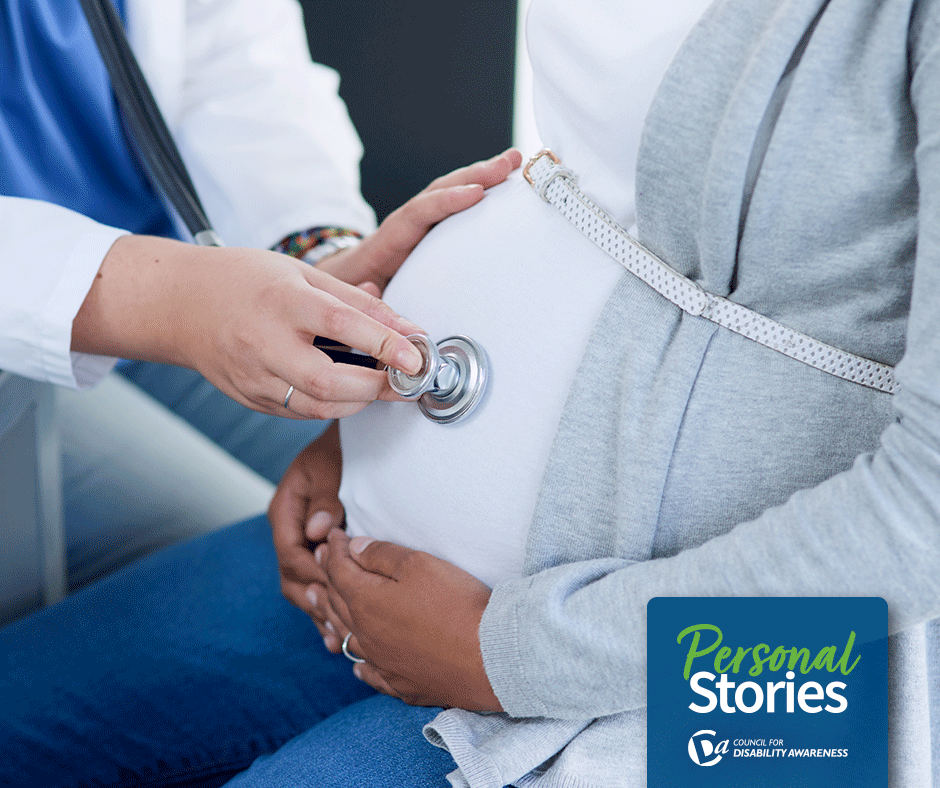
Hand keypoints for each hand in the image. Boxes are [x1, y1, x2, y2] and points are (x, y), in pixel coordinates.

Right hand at [73, 234, 424, 418]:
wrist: (178, 303)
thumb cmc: (244, 280)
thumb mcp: (302, 273)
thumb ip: (357, 302)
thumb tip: (408, 328)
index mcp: (281, 301)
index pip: (342, 325)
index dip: (386, 344)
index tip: (418, 355)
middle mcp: (264, 343)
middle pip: (329, 382)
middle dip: (377, 387)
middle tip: (405, 379)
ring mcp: (253, 377)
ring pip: (317, 407)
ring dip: (359, 400)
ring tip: (380, 383)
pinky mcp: (250, 399)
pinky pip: (301, 412)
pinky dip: (331, 404)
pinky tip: (345, 387)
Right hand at [267, 421, 345, 649]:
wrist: (357, 440)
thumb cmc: (344, 450)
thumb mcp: (332, 467)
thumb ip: (327, 499)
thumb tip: (318, 532)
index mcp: (285, 509)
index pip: (291, 551)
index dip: (313, 573)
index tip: (336, 589)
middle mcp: (289, 529)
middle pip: (292, 576)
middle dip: (314, 601)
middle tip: (337, 626)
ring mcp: (301, 541)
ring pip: (301, 585)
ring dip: (318, 611)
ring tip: (337, 639)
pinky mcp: (317, 550)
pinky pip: (315, 583)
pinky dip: (326, 605)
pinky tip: (339, 632)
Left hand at [311, 528, 503, 711]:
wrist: (489, 658)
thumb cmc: (456, 604)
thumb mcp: (419, 565)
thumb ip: (382, 556)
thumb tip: (354, 549)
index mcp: (366, 601)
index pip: (340, 570)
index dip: (334, 549)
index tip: (333, 535)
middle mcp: (367, 635)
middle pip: (337, 603)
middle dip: (326, 578)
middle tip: (319, 561)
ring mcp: (383, 663)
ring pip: (347, 638)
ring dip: (331, 617)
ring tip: (320, 604)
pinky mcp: (403, 685)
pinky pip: (371, 674)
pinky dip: (360, 664)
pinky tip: (358, 664)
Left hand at [317, 148, 523, 291]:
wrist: (344, 284)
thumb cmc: (352, 293)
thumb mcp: (354, 298)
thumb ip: (363, 294)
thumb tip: (372, 288)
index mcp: (387, 242)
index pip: (418, 213)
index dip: (446, 202)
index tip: (477, 194)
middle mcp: (404, 224)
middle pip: (438, 191)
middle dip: (474, 174)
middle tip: (509, 164)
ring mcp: (417, 225)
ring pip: (448, 193)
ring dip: (482, 176)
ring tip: (514, 162)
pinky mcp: (428, 231)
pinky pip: (453, 206)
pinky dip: (478, 191)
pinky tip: (504, 183)